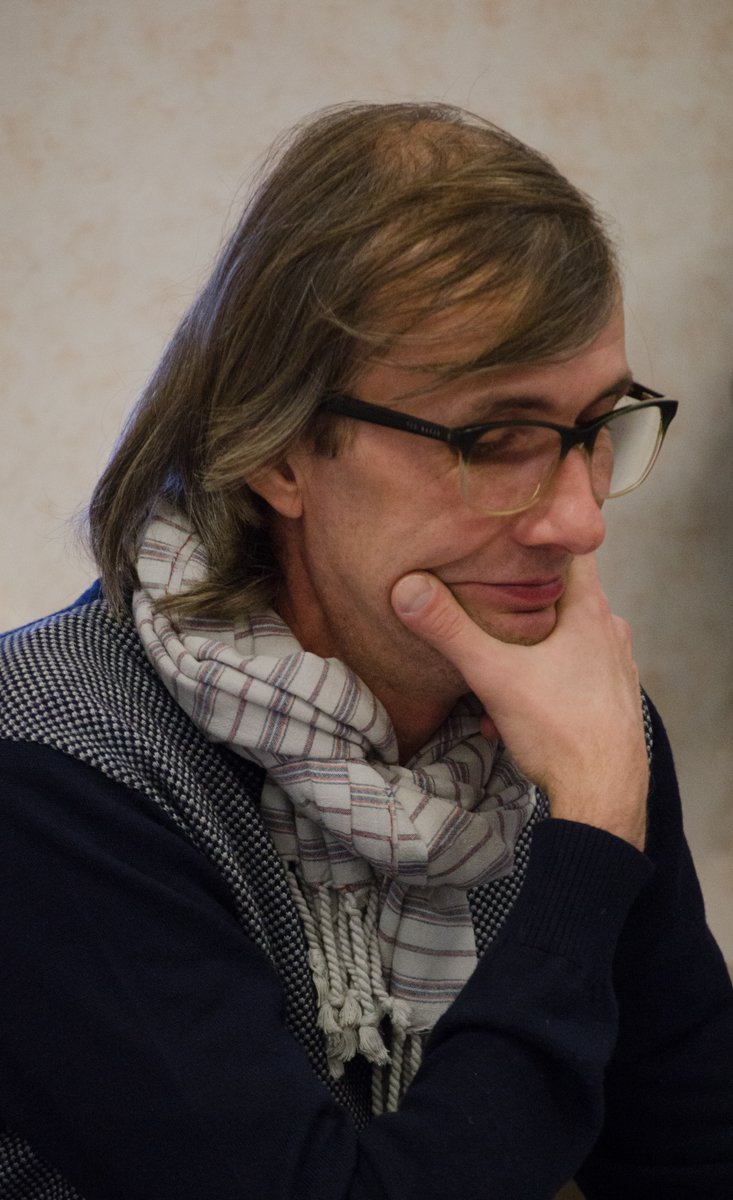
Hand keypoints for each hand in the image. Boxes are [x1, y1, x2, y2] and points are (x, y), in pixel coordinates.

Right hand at [391, 554, 648, 850]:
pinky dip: (544, 686)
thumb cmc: (560, 732)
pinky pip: (574, 677)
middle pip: (561, 597)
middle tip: (485, 613)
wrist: (604, 797)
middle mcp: (610, 632)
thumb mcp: (493, 675)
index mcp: (589, 612)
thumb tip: (408, 589)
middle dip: (521, 606)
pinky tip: (514, 714)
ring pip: (565, 641)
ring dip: (529, 654)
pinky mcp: (614, 700)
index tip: (507, 539)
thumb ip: (449, 630)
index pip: (572, 550)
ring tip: (494, 677)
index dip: (541, 539)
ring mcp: (617, 667)